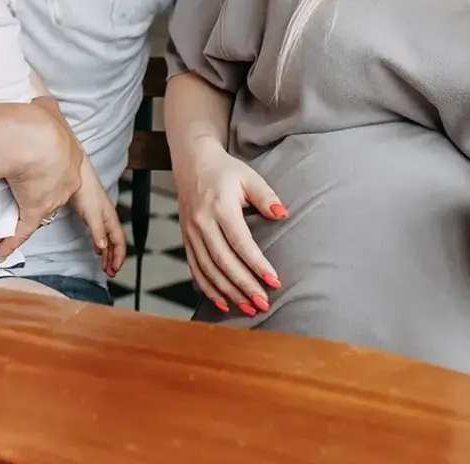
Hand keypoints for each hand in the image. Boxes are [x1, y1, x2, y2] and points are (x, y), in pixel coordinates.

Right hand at [0, 100, 83, 260]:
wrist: (35, 139)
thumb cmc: (40, 121)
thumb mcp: (48, 108)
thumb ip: (46, 107)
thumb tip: (41, 101)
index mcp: (71, 157)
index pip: (65, 172)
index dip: (54, 174)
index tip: (45, 176)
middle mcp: (66, 181)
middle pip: (58, 193)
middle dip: (46, 195)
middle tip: (33, 196)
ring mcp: (51, 197)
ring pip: (42, 210)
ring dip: (27, 216)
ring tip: (14, 223)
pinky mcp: (34, 209)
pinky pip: (23, 229)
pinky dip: (12, 241)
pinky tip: (2, 252)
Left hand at [69, 157, 126, 277]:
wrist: (74, 173)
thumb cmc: (85, 189)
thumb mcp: (92, 214)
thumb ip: (98, 231)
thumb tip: (104, 248)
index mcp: (111, 218)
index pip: (120, 241)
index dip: (119, 257)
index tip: (114, 270)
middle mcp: (107, 217)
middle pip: (115, 242)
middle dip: (114, 258)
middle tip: (110, 272)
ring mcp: (99, 215)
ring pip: (107, 238)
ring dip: (107, 253)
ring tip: (103, 265)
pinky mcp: (89, 213)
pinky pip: (99, 233)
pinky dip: (100, 244)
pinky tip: (96, 248)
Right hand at [174, 136, 286, 315]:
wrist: (191, 162)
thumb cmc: (224, 170)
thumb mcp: (248, 177)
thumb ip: (266, 196)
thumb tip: (283, 214)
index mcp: (220, 206)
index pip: (240, 242)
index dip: (257, 264)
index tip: (275, 281)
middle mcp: (202, 222)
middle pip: (223, 260)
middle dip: (244, 285)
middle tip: (263, 303)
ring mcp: (191, 232)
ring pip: (208, 269)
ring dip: (228, 292)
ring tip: (248, 308)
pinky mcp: (186, 238)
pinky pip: (195, 268)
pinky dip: (208, 288)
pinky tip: (222, 302)